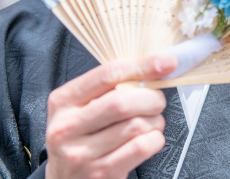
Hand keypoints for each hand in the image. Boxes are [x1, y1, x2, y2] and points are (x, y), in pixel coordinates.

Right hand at [44, 54, 177, 178]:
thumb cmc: (82, 138)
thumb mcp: (82, 109)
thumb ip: (110, 87)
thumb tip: (156, 65)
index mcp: (63, 101)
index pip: (108, 74)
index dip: (143, 66)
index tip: (166, 62)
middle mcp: (66, 127)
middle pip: (123, 102)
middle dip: (152, 98)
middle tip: (157, 102)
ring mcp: (81, 154)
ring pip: (136, 126)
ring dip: (155, 121)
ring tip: (150, 123)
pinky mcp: (99, 173)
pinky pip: (141, 147)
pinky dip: (155, 140)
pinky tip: (148, 140)